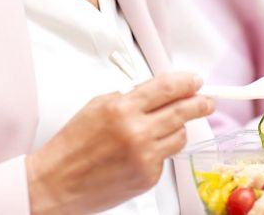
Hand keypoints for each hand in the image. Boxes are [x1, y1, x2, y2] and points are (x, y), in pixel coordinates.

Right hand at [26, 73, 212, 214]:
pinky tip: (144, 150)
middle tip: (207, 101)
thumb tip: (157, 91)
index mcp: (122, 108)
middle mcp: (136, 131)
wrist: (56, 183)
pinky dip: (160, 150)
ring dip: (179, 127)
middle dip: (200, 103)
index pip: (166, 87)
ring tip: (169, 125)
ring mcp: (144, 156)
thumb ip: (129, 96)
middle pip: (182, 111)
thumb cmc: (73, 144)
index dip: (186, 82)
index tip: (196, 81)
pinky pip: (165, 157)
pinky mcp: (147, 177)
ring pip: (179, 135)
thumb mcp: (98, 105)